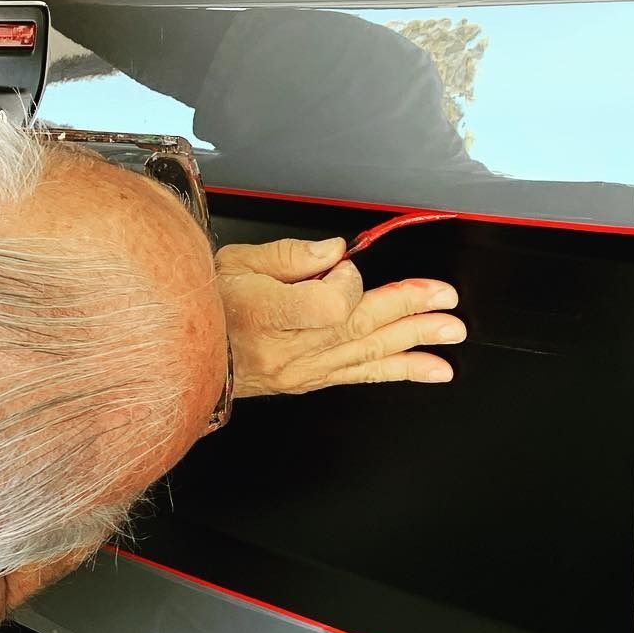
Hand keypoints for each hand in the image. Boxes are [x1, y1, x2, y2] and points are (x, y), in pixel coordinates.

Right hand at [215, 238, 463, 395]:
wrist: (182, 355)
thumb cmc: (204, 306)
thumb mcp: (235, 263)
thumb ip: (290, 256)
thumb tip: (335, 251)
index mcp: (267, 315)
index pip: (331, 304)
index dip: (346, 281)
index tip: (340, 266)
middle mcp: (290, 349)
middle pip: (361, 328)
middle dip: (409, 310)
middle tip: (447, 302)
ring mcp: (302, 371)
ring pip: (369, 354)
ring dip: (415, 342)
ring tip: (451, 334)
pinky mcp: (310, 381)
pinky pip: (362, 375)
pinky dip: (398, 370)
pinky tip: (428, 368)